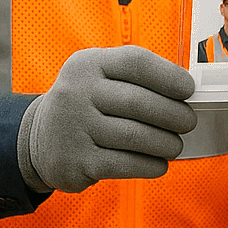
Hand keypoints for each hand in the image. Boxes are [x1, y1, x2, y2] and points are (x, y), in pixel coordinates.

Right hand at [17, 45, 196, 192]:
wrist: (39, 139)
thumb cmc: (87, 103)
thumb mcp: (100, 76)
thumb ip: (137, 78)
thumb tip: (187, 92)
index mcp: (88, 64)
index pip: (136, 62)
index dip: (169, 76)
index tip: (189, 90)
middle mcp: (76, 92)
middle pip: (139, 102)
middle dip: (173, 114)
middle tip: (188, 123)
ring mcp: (73, 127)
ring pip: (135, 136)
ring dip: (165, 143)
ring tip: (175, 146)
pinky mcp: (75, 161)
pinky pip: (124, 164)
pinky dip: (149, 165)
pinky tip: (159, 164)